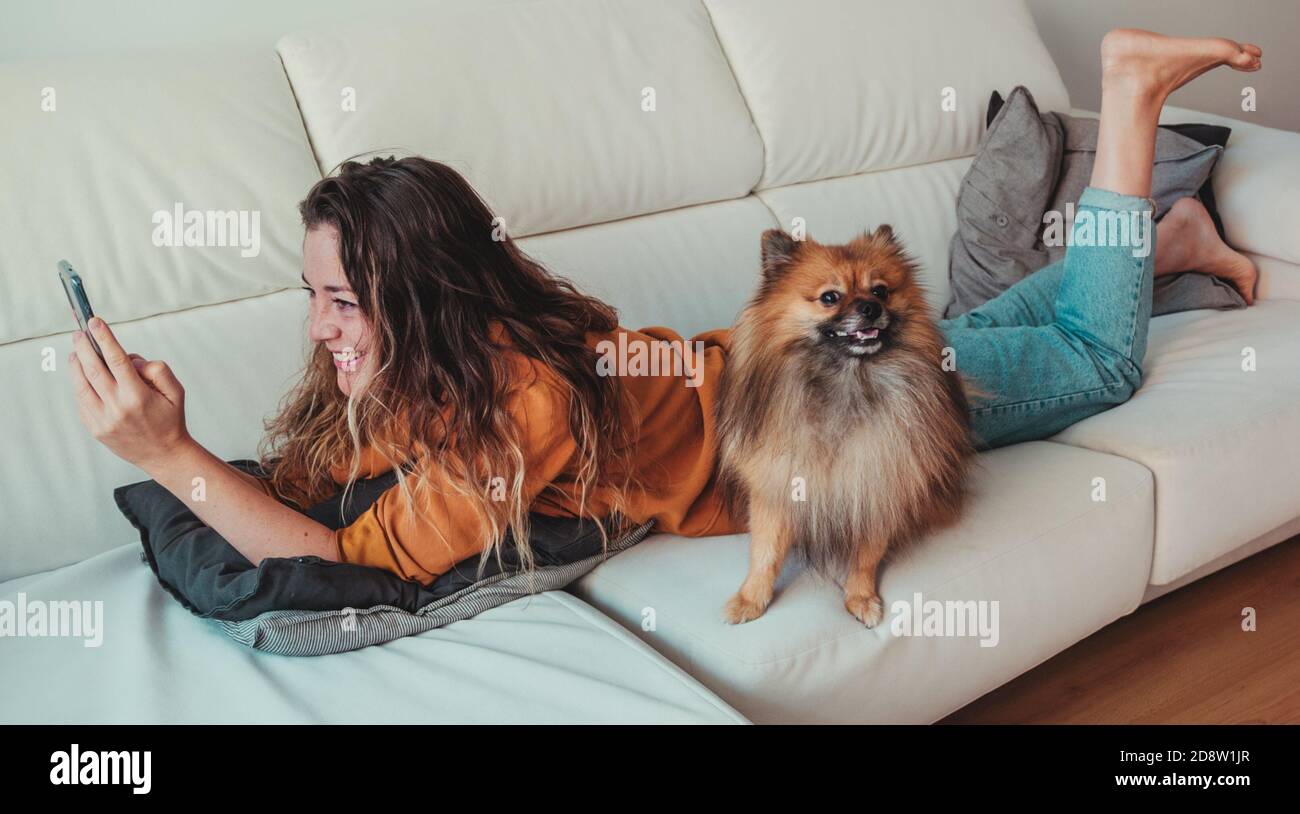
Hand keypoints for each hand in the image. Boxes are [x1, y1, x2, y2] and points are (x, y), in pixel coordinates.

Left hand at [68, 316, 192, 470]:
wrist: (163, 455)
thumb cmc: (171, 421)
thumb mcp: (176, 391)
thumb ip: (157, 369)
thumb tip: (131, 361)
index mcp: (138, 396)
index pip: (116, 360)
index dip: (104, 338)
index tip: (95, 323)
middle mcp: (117, 408)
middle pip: (93, 369)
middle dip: (84, 347)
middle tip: (80, 333)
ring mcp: (103, 420)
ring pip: (81, 385)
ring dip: (76, 365)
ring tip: (76, 352)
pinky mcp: (95, 428)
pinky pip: (81, 401)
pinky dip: (79, 384)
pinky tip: (82, 375)